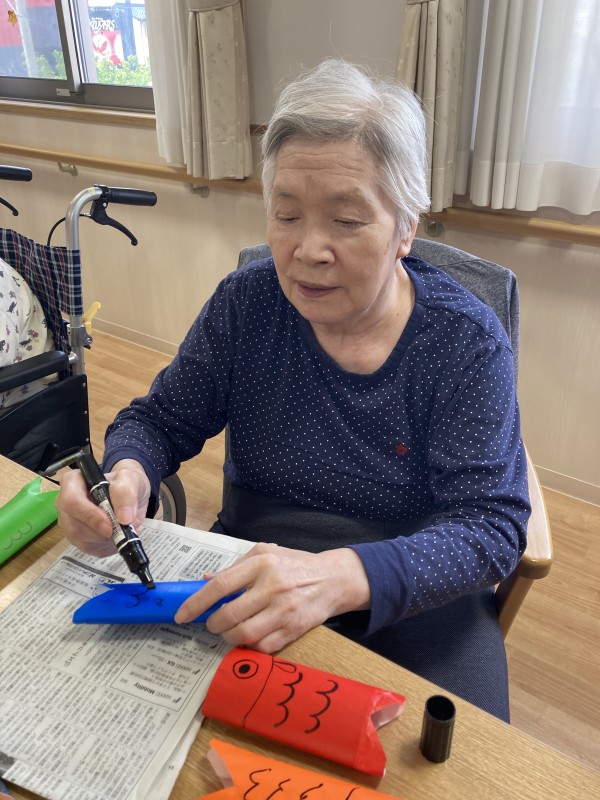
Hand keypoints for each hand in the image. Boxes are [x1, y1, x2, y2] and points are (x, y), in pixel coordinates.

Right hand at [56, 458, 150, 557]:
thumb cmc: (125, 483)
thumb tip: (124, 518)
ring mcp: (68, 521)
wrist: (128, 496)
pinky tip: (115, 535)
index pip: (71, 500)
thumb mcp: (130, 480)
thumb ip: (126, 493)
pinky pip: (87, 547)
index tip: (110, 525)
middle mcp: (64, 502)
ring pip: (79, 538)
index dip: (89, 515)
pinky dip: (105, 545)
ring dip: (104, 538)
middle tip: (121, 530)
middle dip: (99, 531)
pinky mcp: (76, 537)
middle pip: (74, 524)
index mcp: (73, 482)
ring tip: (121, 528)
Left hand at [174, 543, 370, 651]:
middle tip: (212, 623)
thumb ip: (235, 567)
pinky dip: (250, 646)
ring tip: (230, 630)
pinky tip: (251, 636)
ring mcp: (284, 611)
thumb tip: (205, 581)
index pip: (221, 585)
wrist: (333, 579)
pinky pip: (263, 647)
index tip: (182, 615)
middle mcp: (272, 587)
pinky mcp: (294, 630)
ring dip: (229, 637)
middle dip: (213, 624)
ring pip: (244, 635)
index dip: (197, 603)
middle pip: (230, 615)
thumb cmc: (295, 564)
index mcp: (262, 563)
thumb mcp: (266, 554)